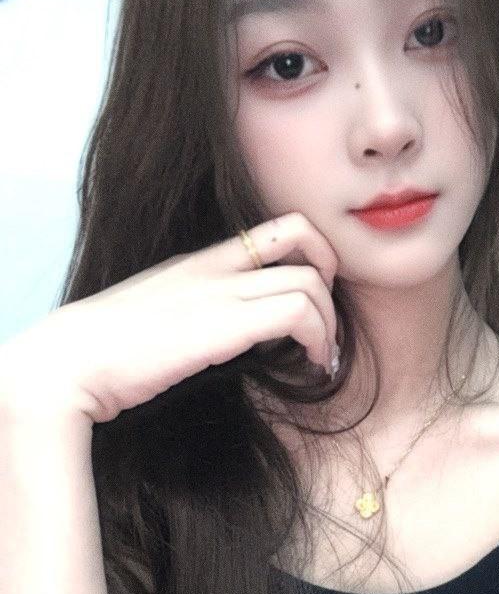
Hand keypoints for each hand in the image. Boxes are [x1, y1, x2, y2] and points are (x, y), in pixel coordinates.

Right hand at [0, 213, 338, 424]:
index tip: (317, 294)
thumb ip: (194, 315)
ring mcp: (220, 293)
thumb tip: (220, 340)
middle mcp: (215, 267)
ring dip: (330, 323)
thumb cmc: (106, 351)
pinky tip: (311, 366)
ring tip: (322, 357)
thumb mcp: (157, 316)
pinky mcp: (223, 325)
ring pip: (310, 282)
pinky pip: (297, 313)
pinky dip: (319, 339)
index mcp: (200, 261)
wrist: (70, 361)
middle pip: (306, 241)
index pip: (277, 227)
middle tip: (328, 328)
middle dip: (333, 284)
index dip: (315, 251)